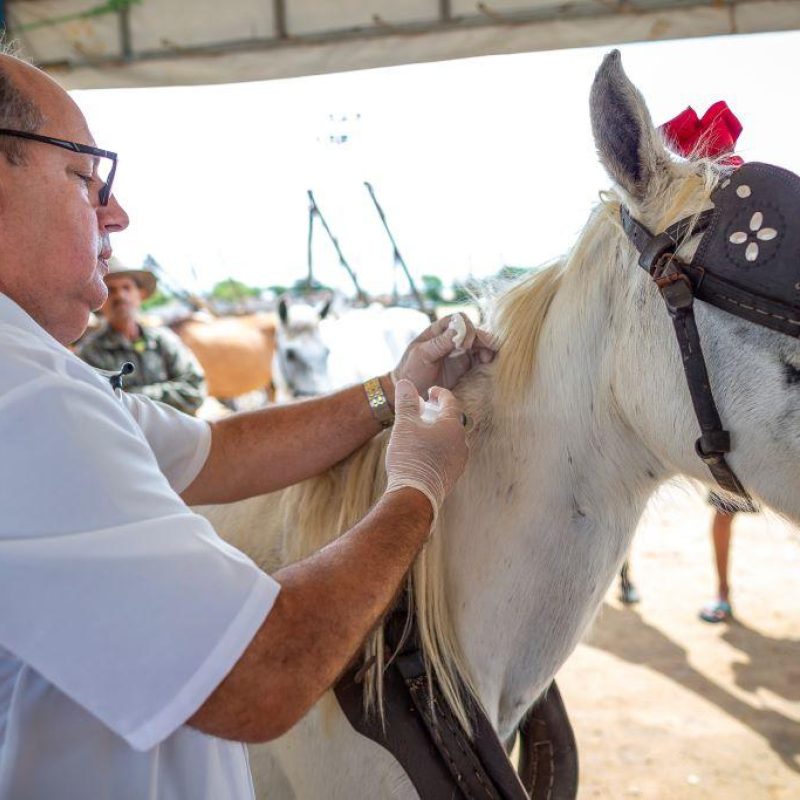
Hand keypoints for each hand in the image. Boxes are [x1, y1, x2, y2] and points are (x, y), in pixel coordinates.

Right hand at [384, 380, 468, 520]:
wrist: (415, 495)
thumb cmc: (411, 458)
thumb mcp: (404, 425)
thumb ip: (406, 402)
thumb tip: (405, 382)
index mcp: (453, 427)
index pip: (451, 402)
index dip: (440, 394)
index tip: (430, 392)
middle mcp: (461, 443)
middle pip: (453, 421)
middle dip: (438, 414)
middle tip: (425, 411)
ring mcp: (459, 461)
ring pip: (451, 440)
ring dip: (439, 432)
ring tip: (423, 432)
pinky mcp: (453, 476)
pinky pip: (448, 455)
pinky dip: (438, 448)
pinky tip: (424, 453)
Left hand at [389, 313, 495, 399]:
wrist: (410, 393)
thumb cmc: (410, 371)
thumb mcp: (422, 355)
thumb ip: (440, 342)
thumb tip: (458, 330)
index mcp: (438, 331)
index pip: (458, 319)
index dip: (466, 327)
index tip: (465, 344)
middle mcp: (451, 339)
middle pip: (473, 331)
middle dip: (481, 339)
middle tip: (486, 351)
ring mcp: (459, 353)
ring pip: (479, 344)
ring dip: (487, 348)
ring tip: (488, 359)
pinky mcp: (465, 367)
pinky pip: (479, 359)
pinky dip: (486, 359)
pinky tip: (488, 364)